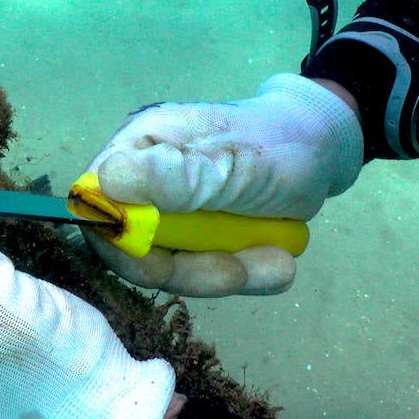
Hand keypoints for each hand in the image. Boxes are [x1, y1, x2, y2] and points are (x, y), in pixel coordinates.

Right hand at [83, 73, 362, 296]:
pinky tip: (275, 263)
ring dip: (223, 273)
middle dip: (188, 268)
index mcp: (139, 146)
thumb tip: (105, 184)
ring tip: (277, 262)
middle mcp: (142, 178)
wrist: (322, 152)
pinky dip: (238, 272)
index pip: (95, 203)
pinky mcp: (192, 234)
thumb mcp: (233, 163)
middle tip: (238, 272)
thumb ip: (174, 177)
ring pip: (169, 266)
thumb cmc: (279, 145)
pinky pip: (198, 269)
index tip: (162, 266)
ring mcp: (167, 209)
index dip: (120, 242)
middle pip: (131, 245)